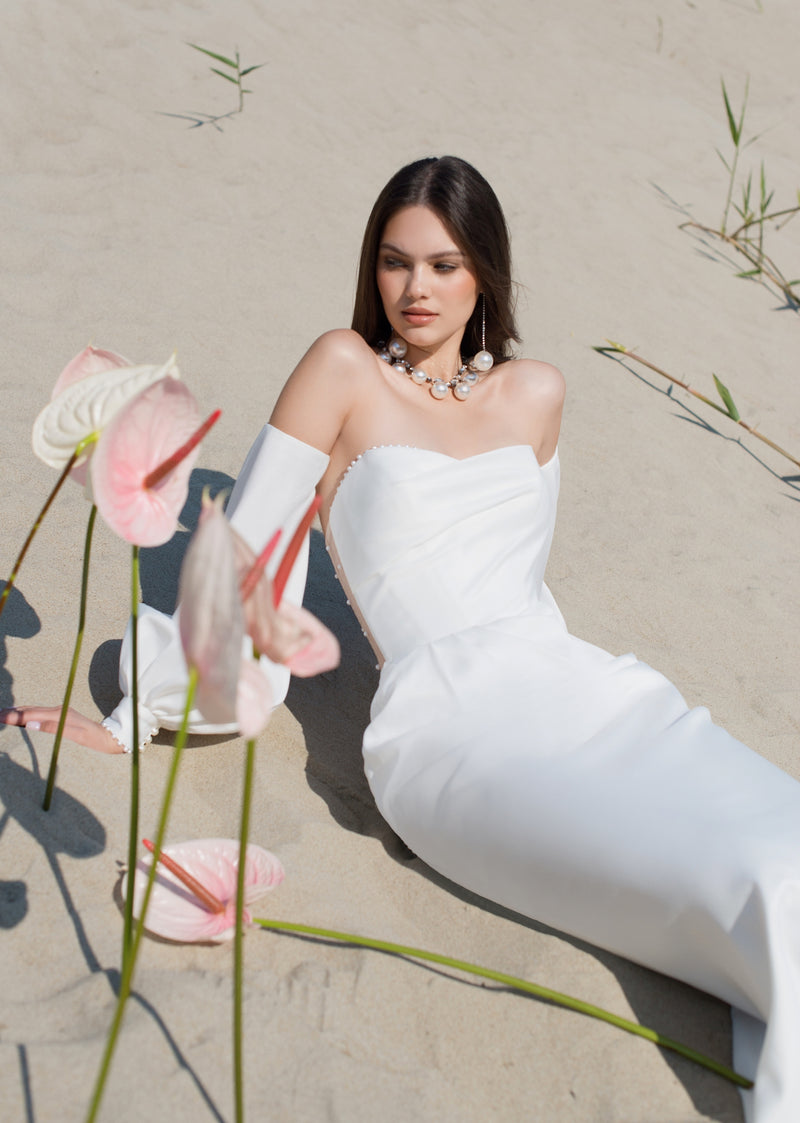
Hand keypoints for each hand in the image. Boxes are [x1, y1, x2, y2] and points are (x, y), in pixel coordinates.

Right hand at [0, 706, 123, 753]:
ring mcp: (60, 712)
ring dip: (17, 712)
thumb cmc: (93, 739)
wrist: (110, 737)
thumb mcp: (74, 735)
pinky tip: (21, 718)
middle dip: (11, 712)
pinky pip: (39, 714)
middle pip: (30, 709)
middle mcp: (58, 710)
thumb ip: (53, 728)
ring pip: (34, 710)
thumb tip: (31, 723)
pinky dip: (27, 714)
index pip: (32, 714)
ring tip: (2, 715)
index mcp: (60, 714)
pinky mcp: (61, 716)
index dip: (14, 716)